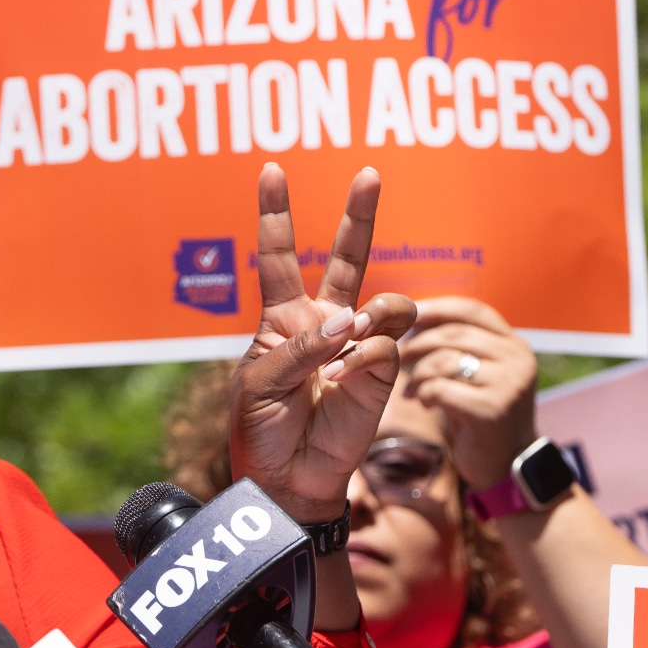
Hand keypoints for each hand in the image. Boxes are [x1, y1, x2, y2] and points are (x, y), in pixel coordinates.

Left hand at [231, 164, 416, 523]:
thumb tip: (350, 322)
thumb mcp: (261, 381)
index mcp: (282, 318)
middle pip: (348, 257)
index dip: (275, 214)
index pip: (277, 257)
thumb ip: (300, 346)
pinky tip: (344, 378)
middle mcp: (323, 323)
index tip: (271, 169)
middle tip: (368, 173)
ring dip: (368, 314)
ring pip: (385, 302)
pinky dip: (364, 356)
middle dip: (360, 215)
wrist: (287, 478)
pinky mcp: (381, 374)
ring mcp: (357, 346)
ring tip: (348, 338)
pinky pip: (386, 345)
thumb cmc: (262, 430)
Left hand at [400, 297, 536, 488]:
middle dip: (415, 345)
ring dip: (417, 374)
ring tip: (411, 389)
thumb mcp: (474, 372)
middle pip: (451, 335)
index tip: (405, 316)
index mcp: (513, 344)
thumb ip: (456, 345)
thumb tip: (411, 314)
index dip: (435, 309)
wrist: (503, 463)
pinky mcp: (492, 409)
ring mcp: (508, 384)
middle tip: (396, 359)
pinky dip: (424, 393)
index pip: (471, 310)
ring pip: (443, 360)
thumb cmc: (477, 412)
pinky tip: (424, 403)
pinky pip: (441, 388)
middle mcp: (517, 359)